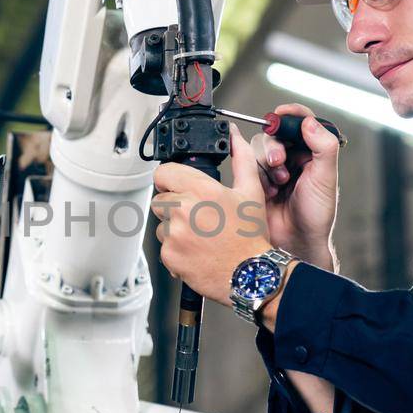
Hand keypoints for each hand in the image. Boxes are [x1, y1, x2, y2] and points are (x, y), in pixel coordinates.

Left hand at [151, 128, 272, 306]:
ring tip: (200, 236)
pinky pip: (164, 246)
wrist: (250, 275)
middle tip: (198, 217)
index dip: (170, 179)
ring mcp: (174, 233)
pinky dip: (176, 249)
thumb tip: (234, 136)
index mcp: (201, 189)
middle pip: (160, 199)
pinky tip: (196, 250)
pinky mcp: (169, 255)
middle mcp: (183, 209)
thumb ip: (241, 159)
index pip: (163, 173)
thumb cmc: (250, 237)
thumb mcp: (251, 192)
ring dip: (174, 228)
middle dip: (174, 206)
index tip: (177, 186)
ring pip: (161, 224)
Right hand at [256, 103, 340, 271]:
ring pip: (259, 148)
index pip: (302, 122)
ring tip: (277, 185)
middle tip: (279, 163)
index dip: (291, 114)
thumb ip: (323, 148)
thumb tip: (310, 122)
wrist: (296, 242)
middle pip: (275, 134)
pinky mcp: (256, 180)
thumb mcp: (325, 179)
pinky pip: (247, 165)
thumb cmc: (316, 215)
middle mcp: (293, 158)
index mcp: (313, 153)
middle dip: (274, 147)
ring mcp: (273, 169)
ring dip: (266, 165)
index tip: (280, 113)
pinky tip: (268, 192)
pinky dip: (256, 176)